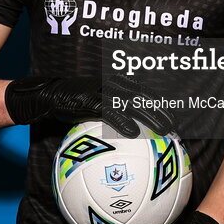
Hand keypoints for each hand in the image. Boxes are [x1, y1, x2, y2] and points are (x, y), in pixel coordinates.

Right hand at [4, 75, 174, 137]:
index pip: (143, 92)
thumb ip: (108, 116)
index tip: (178, 113)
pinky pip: (110, 112)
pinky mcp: (88, 100)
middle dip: (163, 107)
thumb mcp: (90, 108)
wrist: (43, 96)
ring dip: (151, 114)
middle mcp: (111, 86)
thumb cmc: (67, 104)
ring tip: (166, 128)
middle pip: (144, 96)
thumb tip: (125, 136)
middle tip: (180, 122)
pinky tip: (134, 132)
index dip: (162, 101)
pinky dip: (123, 121)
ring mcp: (100, 91)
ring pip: (132, 102)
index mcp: (114, 86)